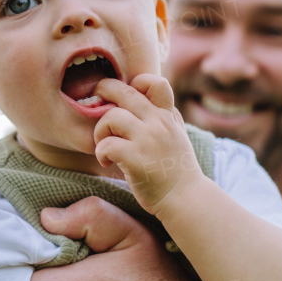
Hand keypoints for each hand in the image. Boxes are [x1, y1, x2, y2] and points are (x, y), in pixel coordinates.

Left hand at [92, 74, 205, 215]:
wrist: (186, 199)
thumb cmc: (177, 169)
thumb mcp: (178, 134)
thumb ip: (165, 115)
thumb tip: (150, 96)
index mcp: (167, 115)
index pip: (154, 81)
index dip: (135, 83)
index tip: (124, 99)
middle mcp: (158, 122)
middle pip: (123, 91)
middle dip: (103, 92)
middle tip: (95, 106)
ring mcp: (147, 140)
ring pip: (111, 117)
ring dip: (100, 131)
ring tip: (103, 145)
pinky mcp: (136, 159)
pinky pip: (106, 145)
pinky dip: (100, 152)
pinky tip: (106, 162)